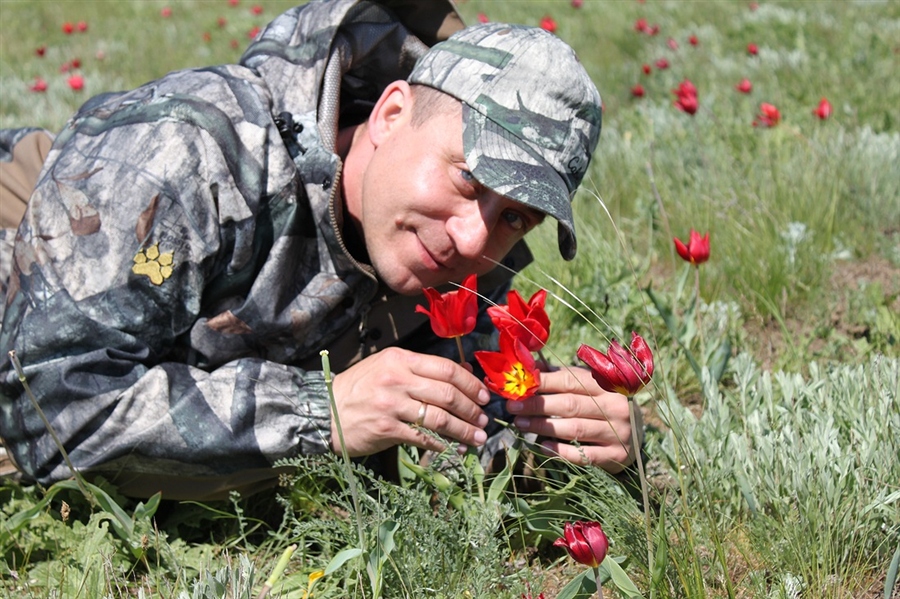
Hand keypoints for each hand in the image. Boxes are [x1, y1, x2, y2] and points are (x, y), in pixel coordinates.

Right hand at [330, 347, 490, 455]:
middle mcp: (397, 379)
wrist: (324, 410)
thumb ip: (422, 370)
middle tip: (483, 420)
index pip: (446, 368)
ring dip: (463, 430)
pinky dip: (442, 445)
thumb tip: (464, 374)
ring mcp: (391, 404)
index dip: (470, 384)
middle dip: (471, 409)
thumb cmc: (359, 388)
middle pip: (447, 393)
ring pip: (439, 418)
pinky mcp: (386, 428)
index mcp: (400, 359)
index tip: (484, 396)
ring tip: (476, 438)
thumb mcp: (387, 367)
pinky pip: (423, 438)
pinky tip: (451, 449)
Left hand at [507, 365, 641, 472]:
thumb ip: (562, 377)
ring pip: (574, 429)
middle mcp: (616, 406)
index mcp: (608, 385)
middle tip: (513, 407)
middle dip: (537, 405)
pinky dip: (560, 450)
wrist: (636, 436)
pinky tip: (542, 445)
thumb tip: (529, 367)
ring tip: (519, 424)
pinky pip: (583, 454)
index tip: (519, 385)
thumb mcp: (589, 387)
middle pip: (570, 404)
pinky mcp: (616, 455)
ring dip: (543, 426)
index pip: (571, 381)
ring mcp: (618, 432)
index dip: (543, 382)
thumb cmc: (604, 405)